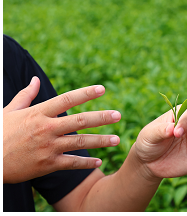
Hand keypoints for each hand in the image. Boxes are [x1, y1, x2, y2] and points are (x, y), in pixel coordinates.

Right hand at [3, 77, 121, 183]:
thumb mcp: (9, 112)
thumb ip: (26, 95)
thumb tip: (36, 80)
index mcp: (38, 113)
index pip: (66, 99)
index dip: (85, 93)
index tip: (102, 89)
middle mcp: (46, 129)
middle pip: (80, 121)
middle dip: (101, 117)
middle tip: (118, 115)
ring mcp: (47, 147)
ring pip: (80, 142)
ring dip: (101, 141)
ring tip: (116, 140)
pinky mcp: (47, 164)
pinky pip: (71, 163)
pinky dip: (86, 163)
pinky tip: (98, 162)